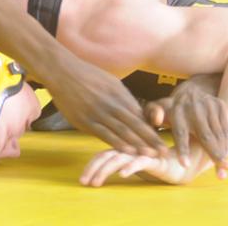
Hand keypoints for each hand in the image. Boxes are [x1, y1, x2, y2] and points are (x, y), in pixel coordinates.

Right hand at [44, 54, 167, 157]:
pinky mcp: (84, 120)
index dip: (152, 130)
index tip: (163, 140)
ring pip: (122, 131)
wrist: (62, 71)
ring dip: (137, 145)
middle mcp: (111, 103)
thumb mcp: (109, 81)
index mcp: (119, 93)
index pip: (140, 115)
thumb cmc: (86, 75)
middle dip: (150, 140)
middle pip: (135, 124)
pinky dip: (117, 143)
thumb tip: (134, 110)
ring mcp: (98, 113)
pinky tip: (127, 151)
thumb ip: (121, 97)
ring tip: (150, 155)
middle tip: (164, 152)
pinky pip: (104, 134)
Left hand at [80, 148, 203, 186]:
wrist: (180, 163)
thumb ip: (117, 162)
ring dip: (105, 171)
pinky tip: (122, 175)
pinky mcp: (154, 159)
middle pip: (106, 157)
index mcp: (123, 149)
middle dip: (93, 169)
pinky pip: (141, 162)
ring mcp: (141, 153)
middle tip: (84, 183)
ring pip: (119, 159)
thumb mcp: (132, 163)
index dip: (90, 166)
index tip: (82, 180)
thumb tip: (98, 173)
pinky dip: (131, 167)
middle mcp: (130, 149)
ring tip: (96, 183)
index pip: (102, 155)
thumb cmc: (153, 163)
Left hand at [143, 78, 227, 178]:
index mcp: (176, 112)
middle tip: (221, 174)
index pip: (180, 133)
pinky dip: (226, 143)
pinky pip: (225, 129)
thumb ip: (151, 116)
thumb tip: (158, 120)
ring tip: (225, 170)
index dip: (183, 149)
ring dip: (222, 153)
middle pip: (205, 136)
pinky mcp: (219, 104)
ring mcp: (208, 105)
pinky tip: (225, 156)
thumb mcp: (155, 110)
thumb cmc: (170, 109)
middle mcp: (193, 107)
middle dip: (213, 155)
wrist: (190, 91)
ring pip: (217, 134)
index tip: (185, 165)